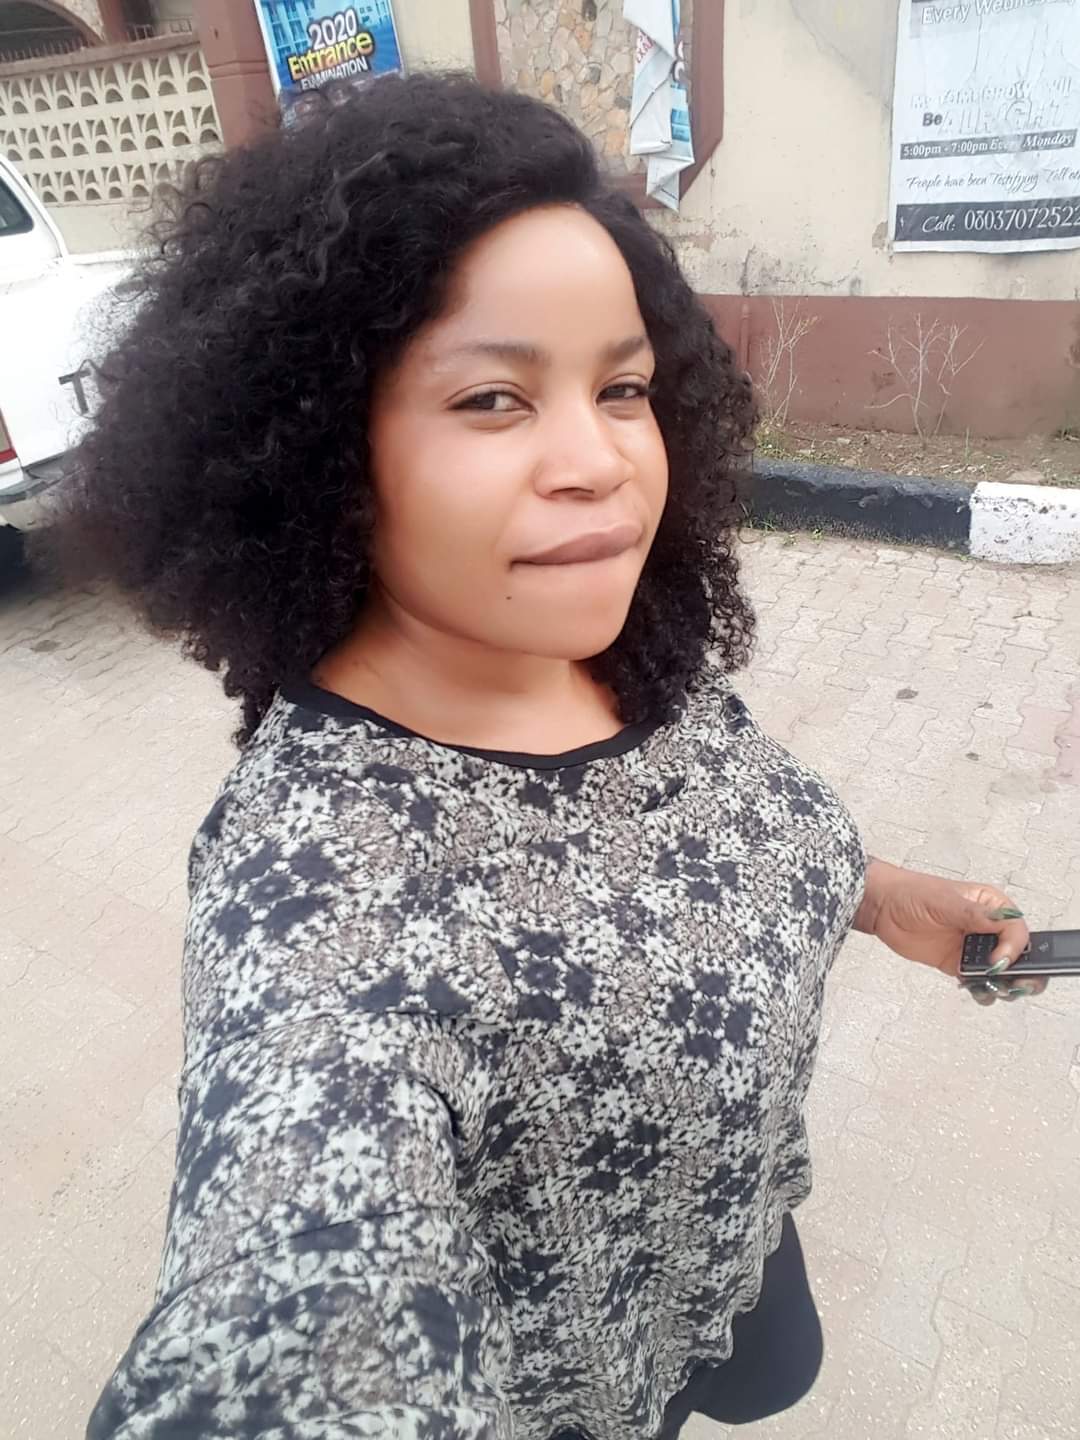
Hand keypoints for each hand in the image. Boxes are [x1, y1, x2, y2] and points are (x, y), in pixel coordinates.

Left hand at [854, 859, 1043, 1005]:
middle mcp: (987, 928)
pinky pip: (978, 981)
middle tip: (1013, 985)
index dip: (1014, 948)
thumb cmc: (913, 893)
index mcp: (992, 906)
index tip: (998, 961)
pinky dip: (981, 989)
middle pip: (1018, 954)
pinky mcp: (957, 964)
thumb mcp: (945, 901)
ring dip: (1003, 984)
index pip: (1017, 930)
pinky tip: (975, 990)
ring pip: (1002, 972)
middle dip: (1023, 972)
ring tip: (991, 989)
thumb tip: (1002, 920)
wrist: (883, 907)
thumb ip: (974, 914)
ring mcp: (973, 948)